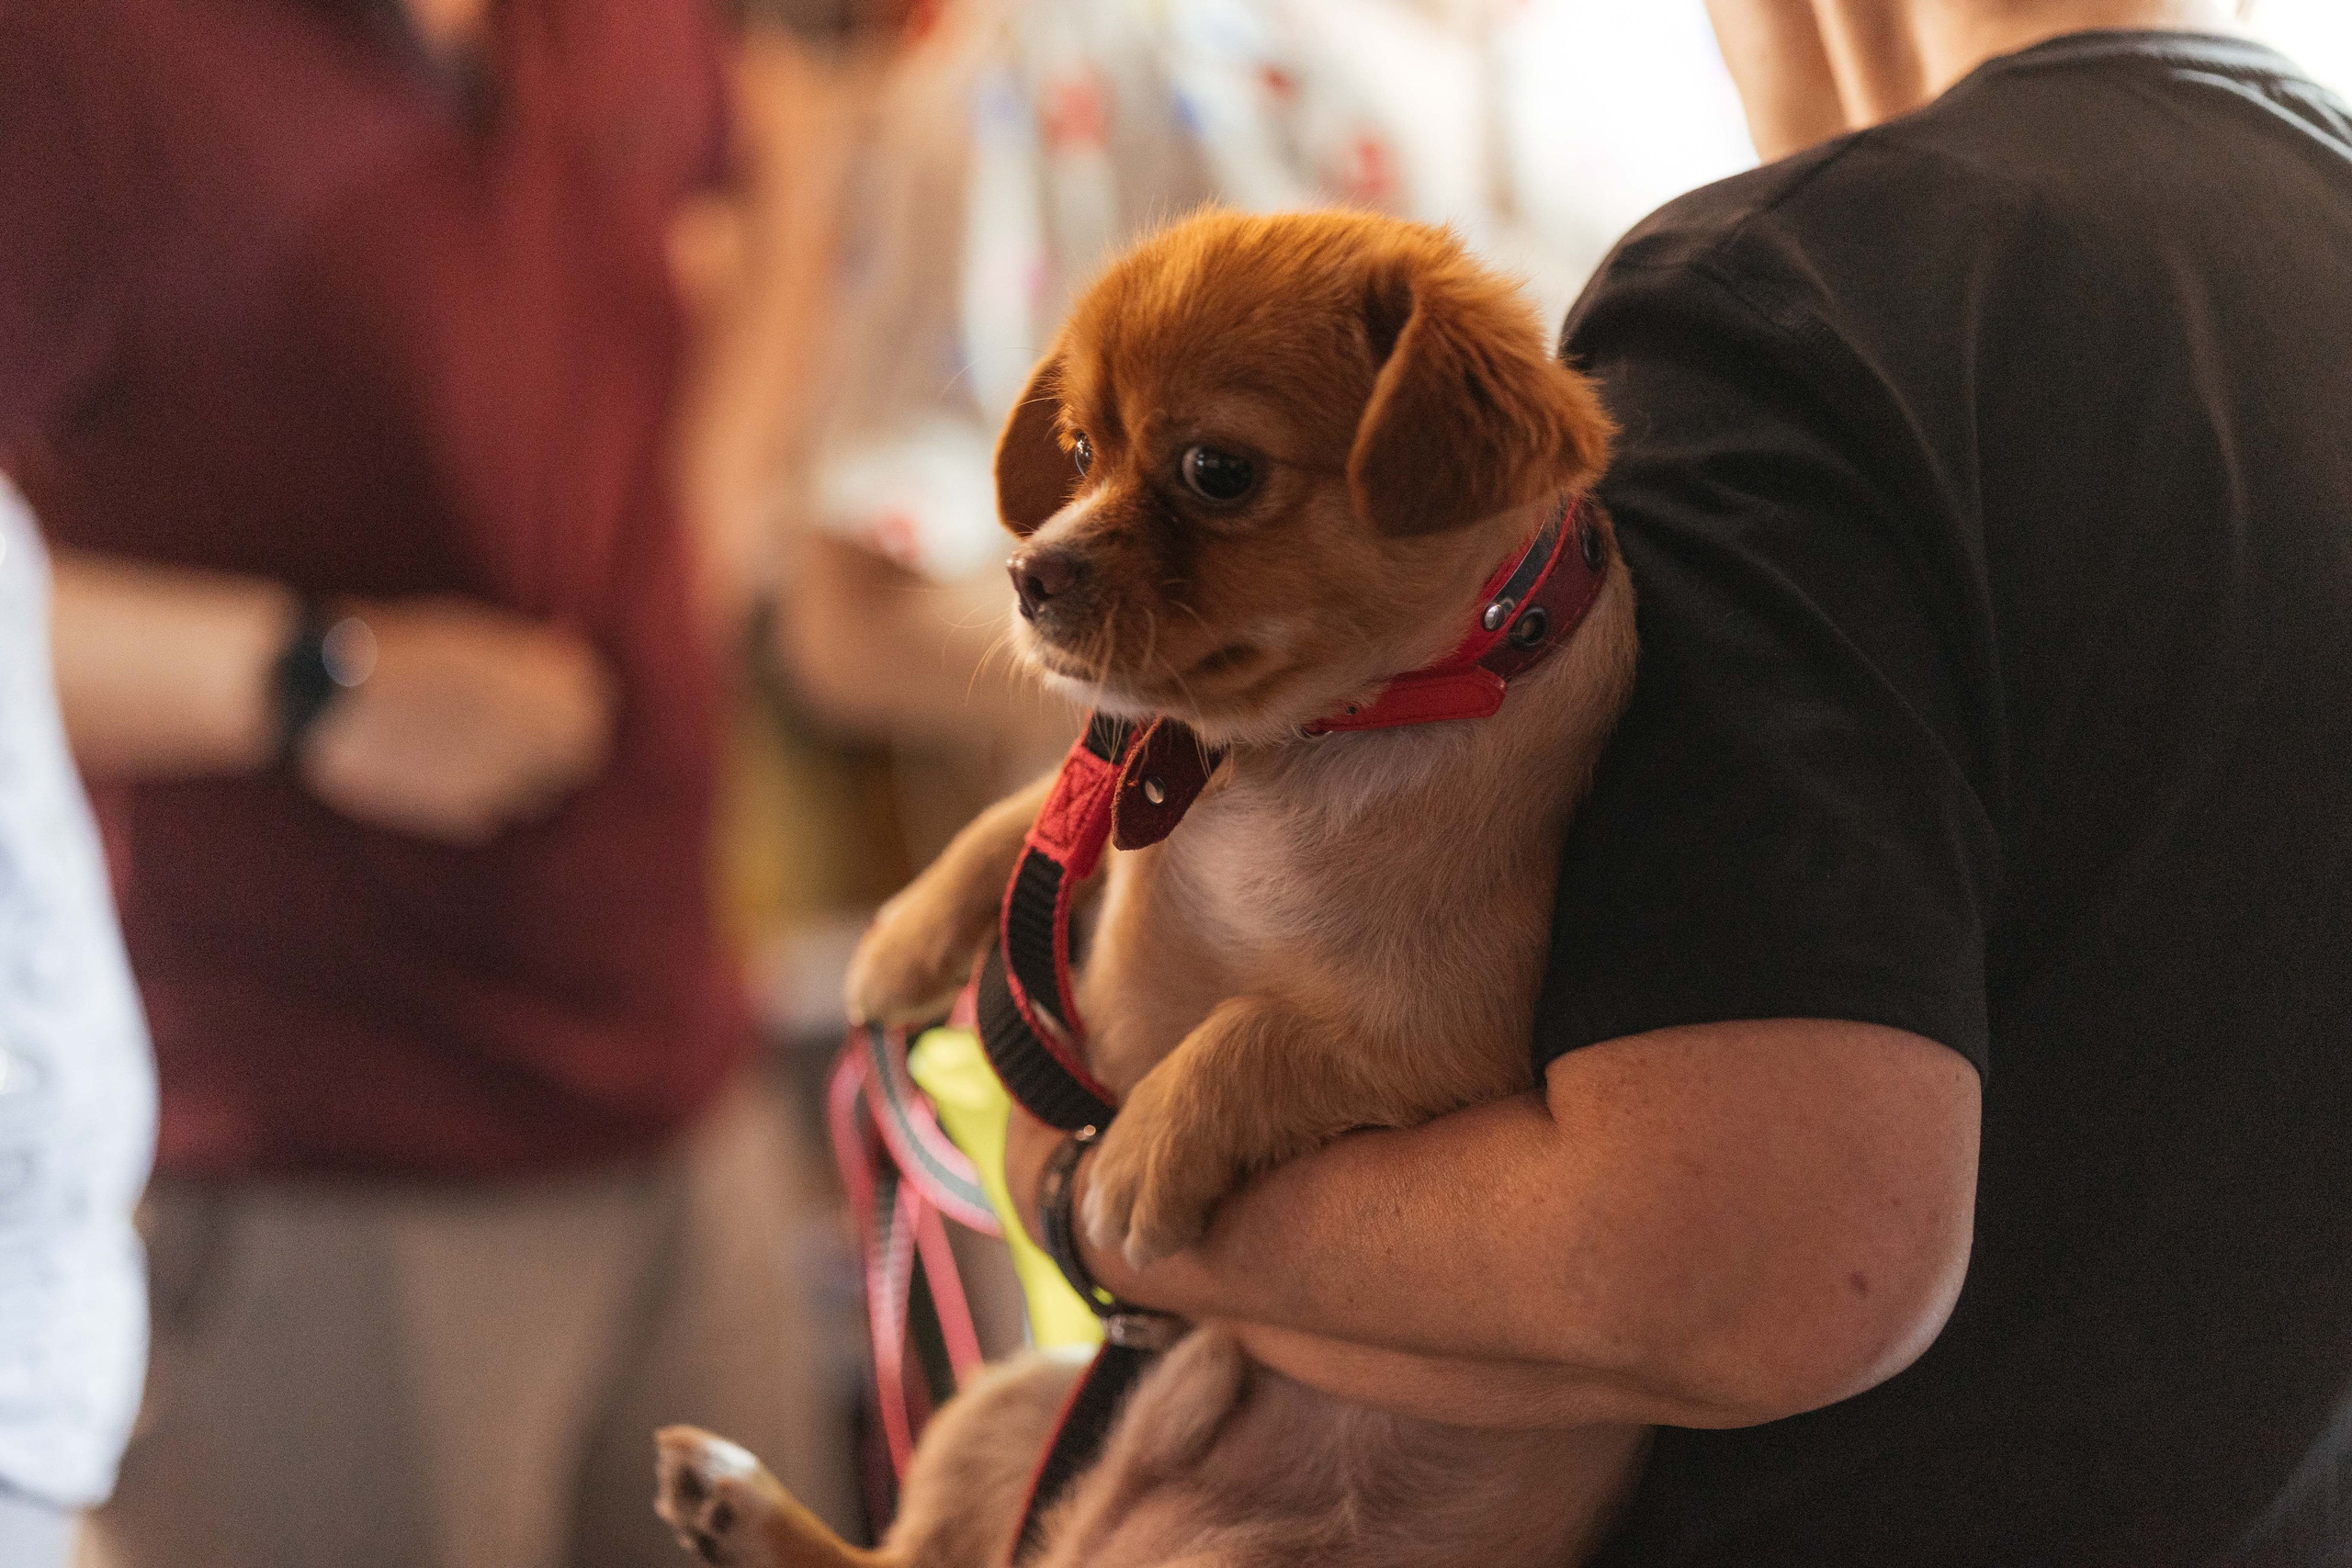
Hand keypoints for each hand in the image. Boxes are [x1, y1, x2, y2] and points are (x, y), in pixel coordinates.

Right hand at [298, 598, 616, 843]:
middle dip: (568, 740)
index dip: (586, 695)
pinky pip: (493, 814)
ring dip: (525, 773)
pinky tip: (444, 771)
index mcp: (533, 682)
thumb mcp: (467, 632)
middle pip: (584, 751)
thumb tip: (567, 636)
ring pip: (542, 791)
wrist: (322, 691)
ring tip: (478, 748)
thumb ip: (525, 646)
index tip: (568, 691)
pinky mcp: (462, 813)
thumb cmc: (394, 649)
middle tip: (535, 728)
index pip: (597, 698)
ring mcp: (498, 777)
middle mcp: (528, 733)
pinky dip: (480, 797)